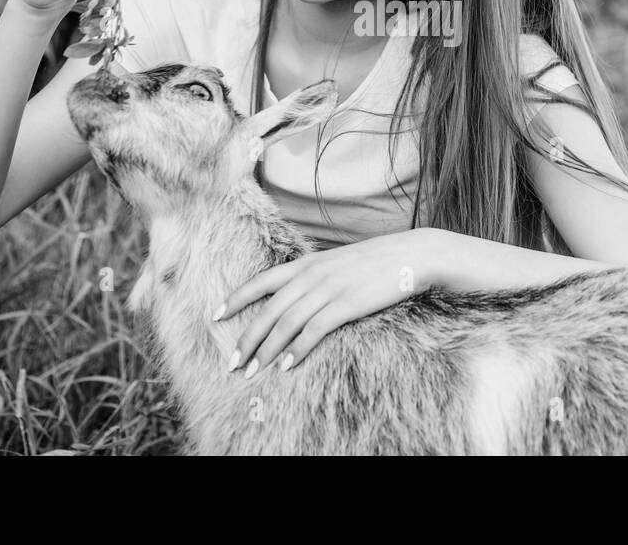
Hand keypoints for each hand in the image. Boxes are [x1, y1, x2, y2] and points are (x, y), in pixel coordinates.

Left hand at [215, 229, 444, 377]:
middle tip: (233, 363)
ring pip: (286, 323)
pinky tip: (286, 365)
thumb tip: (296, 296)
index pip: (261, 281)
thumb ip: (315, 276)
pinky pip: (314, 330)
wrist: (412, 255)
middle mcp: (312, 275)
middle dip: (247, 338)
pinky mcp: (347, 304)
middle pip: (268, 310)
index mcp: (308, 263)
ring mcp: (329, 289)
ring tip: (253, 371)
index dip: (236, 299)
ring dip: (267, 350)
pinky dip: (297, 349)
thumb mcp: (337, 263)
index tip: (215, 315)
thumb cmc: (376, 262)